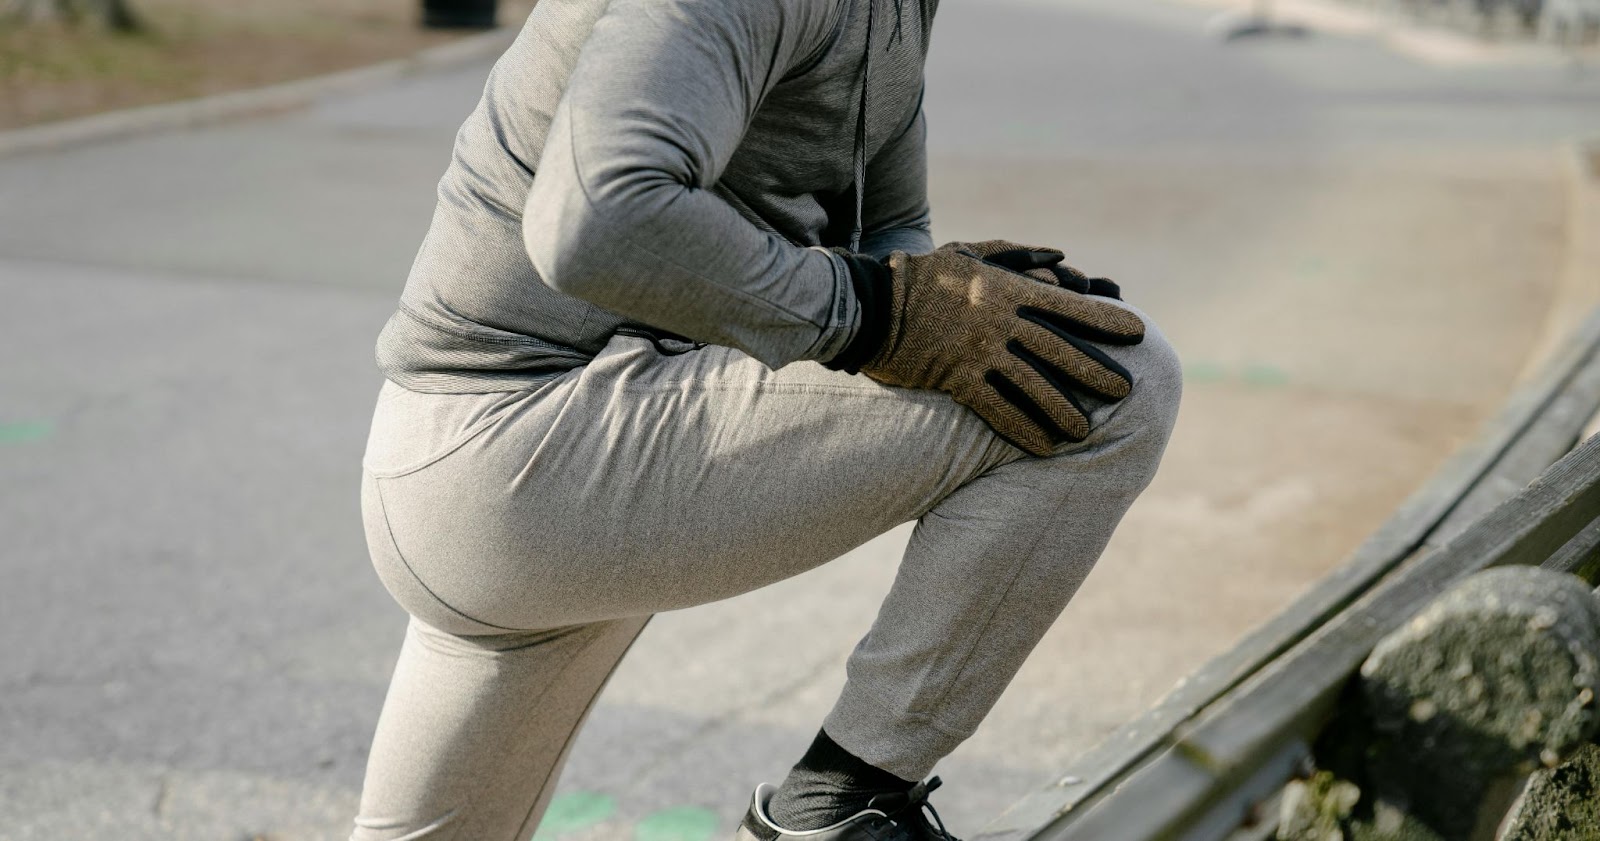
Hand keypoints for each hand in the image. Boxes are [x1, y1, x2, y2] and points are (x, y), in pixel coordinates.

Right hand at [827, 241, 1144, 455]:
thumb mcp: (968, 253)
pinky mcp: (955, 379)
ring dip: (1061, 408)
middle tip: (1126, 389)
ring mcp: (977, 352)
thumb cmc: (921, 277)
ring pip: (1032, 383)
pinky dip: (1022, 429)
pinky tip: (1045, 446)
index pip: (1067, 305)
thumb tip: (1062, 258)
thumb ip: (1016, 254)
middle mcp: (998, 321)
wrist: (871, 306)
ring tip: (1086, 430)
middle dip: (1093, 369)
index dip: (1104, 319)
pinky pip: (997, 408)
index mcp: (1006, 288)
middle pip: (1057, 348)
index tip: (1137, 331)